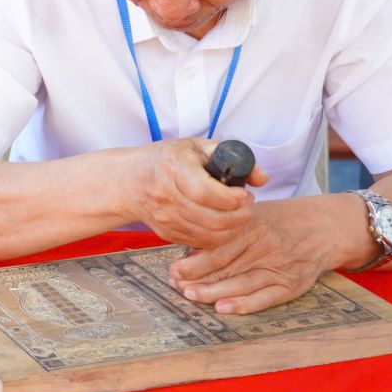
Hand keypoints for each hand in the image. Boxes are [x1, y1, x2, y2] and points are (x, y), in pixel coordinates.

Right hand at [126, 138, 268, 248]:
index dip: (231, 198)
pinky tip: (222, 223)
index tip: (244, 193)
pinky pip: (201, 243)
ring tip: (238, 213)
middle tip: (247, 205)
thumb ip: (232, 158)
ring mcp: (166, 219)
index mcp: (174, 169)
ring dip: (233, 228)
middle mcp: (167, 197)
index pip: (205, 193)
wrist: (130, 181)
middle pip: (213, 220)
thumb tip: (262, 178)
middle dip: (240, 216)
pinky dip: (218, 237)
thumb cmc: (167, 160)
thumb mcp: (197, 147)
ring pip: (210, 236)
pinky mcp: (167, 234)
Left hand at [169, 198, 336, 313]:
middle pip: (226, 266)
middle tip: (177, 285)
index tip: (174, 268)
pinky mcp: (290, 285)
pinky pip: (264, 298)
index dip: (195, 260)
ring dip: (214, 293)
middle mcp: (264, 248)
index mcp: (251, 227)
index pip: (218, 247)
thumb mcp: (252, 215)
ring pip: (241, 284)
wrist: (325, 228)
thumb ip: (227, 232)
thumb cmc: (279, 221)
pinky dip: (243, 305)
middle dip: (198, 278)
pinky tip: (223, 308)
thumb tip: (192, 250)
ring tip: (192, 296)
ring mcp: (278, 268)